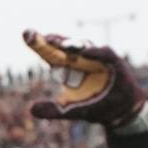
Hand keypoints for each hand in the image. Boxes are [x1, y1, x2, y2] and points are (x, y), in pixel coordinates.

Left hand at [22, 30, 147, 124]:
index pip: (51, 53)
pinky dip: (95, 52)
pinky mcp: (112, 62)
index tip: (25, 34)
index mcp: (69, 67)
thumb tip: (30, 109)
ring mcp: (96, 58)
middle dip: (50, 40)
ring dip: (70, 44)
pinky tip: (85, 51)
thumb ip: (53, 110)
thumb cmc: (96, 106)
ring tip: (54, 42)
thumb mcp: (71, 111)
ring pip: (82, 47)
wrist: (122, 112)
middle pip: (64, 47)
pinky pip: (104, 54)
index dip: (39, 44)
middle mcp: (80, 59)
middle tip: (34, 34)